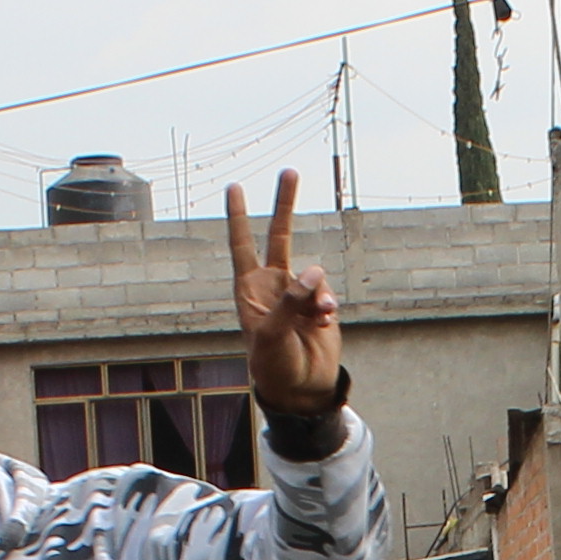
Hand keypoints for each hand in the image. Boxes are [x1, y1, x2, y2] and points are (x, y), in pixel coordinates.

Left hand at [223, 168, 346, 418]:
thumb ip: (291, 300)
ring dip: (317, 292)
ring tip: (318, 316)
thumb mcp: (272, 334)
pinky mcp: (319, 306)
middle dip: (284, 204)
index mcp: (249, 289)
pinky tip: (325, 320)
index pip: (242, 245)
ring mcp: (297, 294)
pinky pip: (326, 293)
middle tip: (290, 170)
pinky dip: (327, 304)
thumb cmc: (273, 365)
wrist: (301, 389)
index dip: (237, 217)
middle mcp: (273, 285)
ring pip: (312, 273)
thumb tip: (313, 270)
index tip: (234, 187)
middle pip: (279, 235)